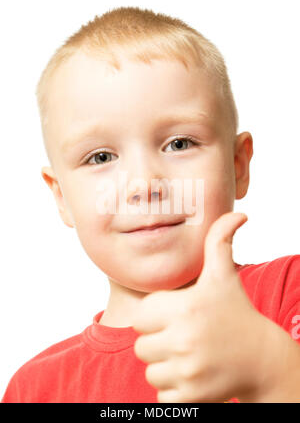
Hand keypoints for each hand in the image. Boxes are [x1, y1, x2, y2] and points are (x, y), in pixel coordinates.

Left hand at [132, 212, 269, 401]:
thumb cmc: (237, 312)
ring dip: (165, 365)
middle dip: (158, 342)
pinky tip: (194, 375)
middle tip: (184, 337)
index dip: (155, 317)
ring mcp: (187, 371)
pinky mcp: (191, 397)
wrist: (262, 358)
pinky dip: (173, 388)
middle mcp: (184, 339)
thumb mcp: (224, 275)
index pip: (140, 316)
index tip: (177, 316)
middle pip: (142, 345)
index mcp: (184, 308)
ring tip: (191, 356)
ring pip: (151, 370)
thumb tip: (237, 212)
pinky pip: (161, 394)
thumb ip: (220, 241)